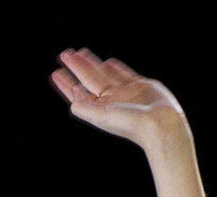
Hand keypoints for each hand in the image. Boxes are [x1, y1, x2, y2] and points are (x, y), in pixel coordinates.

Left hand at [50, 48, 185, 143]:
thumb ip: (84, 107)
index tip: (55, 73)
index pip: (78, 94)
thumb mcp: (102, 116)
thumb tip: (73, 96)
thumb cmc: (131, 124)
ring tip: (80, 53)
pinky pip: (124, 74)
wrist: (161, 124)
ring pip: (104, 74)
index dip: (66, 84)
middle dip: (76, 67)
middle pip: (88, 80)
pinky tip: (108, 63)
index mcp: (99, 109)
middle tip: (64, 54)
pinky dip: (115, 68)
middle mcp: (110, 101)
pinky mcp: (141, 86)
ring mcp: (125, 93)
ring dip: (92, 64)